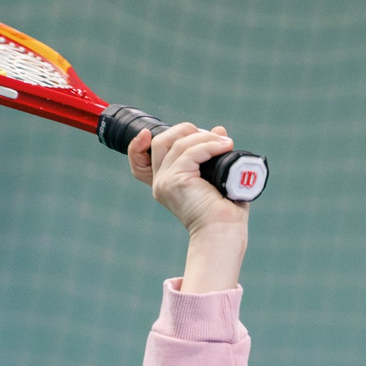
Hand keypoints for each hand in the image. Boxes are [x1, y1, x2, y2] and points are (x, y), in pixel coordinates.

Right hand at [136, 121, 247, 235]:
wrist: (223, 235)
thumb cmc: (225, 213)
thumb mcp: (217, 177)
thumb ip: (214, 154)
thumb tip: (219, 130)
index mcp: (167, 184)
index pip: (139, 161)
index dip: (139, 144)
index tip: (151, 132)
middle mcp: (161, 182)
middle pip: (161, 142)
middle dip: (185, 131)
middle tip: (213, 136)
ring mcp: (166, 181)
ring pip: (178, 143)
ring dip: (204, 137)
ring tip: (226, 143)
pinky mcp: (176, 181)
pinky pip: (191, 152)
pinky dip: (209, 145)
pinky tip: (225, 147)